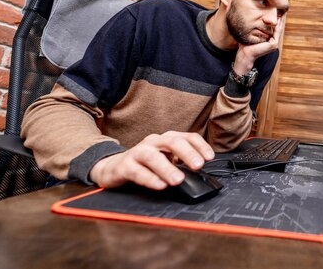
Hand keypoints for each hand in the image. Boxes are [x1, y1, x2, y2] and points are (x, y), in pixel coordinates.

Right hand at [89, 131, 214, 189]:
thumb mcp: (166, 160)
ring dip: (168, 168)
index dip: (200, 145)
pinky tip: (160, 185)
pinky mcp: (124, 166)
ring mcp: (138, 153)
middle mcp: (153, 142)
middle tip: (198, 165)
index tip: (210, 157)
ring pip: (154, 157)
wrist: (113, 167)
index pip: (187, 137)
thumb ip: (181, 163)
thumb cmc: (144, 164)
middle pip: (172, 142)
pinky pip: (138, 172)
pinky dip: (150, 179)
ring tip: (178, 179)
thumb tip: (201, 173)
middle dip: (187, 153)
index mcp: (166, 140)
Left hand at [234, 17, 282, 73]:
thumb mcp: (251, 34)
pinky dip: (277, 25)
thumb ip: (254, 28)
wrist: (245, 54)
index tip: (275, 12)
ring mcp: (274, 43)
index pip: (274, 29)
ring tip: (280, 12)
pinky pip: (276, 32)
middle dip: (279, 19)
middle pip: (278, 28)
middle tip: (280, 9)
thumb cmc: (246, 45)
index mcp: (269, 40)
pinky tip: (276, 19)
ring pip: (278, 29)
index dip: (274, 20)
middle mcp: (273, 42)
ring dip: (279, 21)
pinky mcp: (273, 44)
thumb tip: (250, 18)